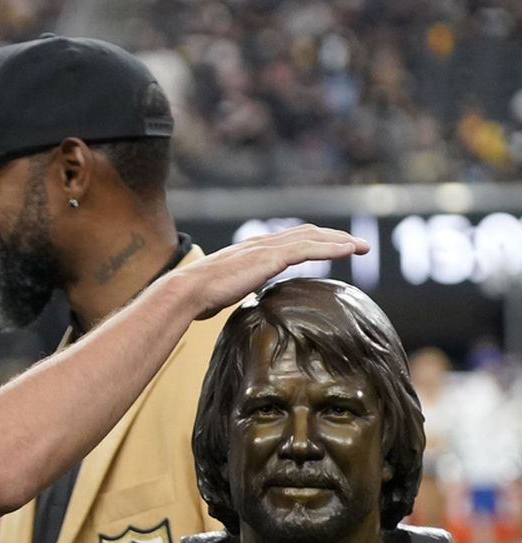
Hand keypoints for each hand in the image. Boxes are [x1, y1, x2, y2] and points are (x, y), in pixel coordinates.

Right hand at [162, 225, 369, 318]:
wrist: (188, 291)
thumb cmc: (199, 297)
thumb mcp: (223, 293)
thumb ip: (234, 291)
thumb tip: (230, 303)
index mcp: (251, 251)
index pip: (288, 240)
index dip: (312, 241)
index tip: (329, 247)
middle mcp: (261, 243)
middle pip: (305, 232)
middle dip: (333, 236)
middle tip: (355, 244)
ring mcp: (266, 248)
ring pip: (312, 237)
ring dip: (340, 239)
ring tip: (361, 246)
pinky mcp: (271, 257)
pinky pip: (309, 248)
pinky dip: (333, 247)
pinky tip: (350, 250)